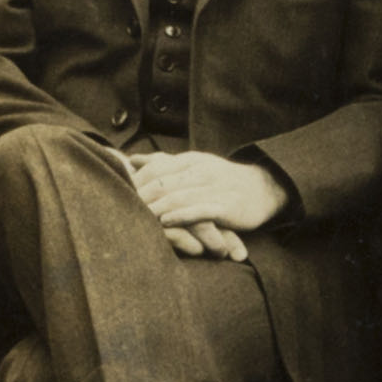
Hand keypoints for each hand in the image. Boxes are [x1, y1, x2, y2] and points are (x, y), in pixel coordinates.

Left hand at [123, 149, 286, 239]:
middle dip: (139, 198)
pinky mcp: (228, 206)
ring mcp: (216, 188)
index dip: (134, 182)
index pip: (155, 168)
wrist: (266, 188)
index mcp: (192, 161)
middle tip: (119, 211)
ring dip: (154, 209)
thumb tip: (132, 159)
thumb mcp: (195, 166)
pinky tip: (165, 222)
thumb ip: (163, 163)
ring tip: (136, 219)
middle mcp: (203, 171)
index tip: (116, 195)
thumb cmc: (222, 180)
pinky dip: (181, 215)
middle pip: (162, 183)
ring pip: (178, 197)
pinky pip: (201, 210)